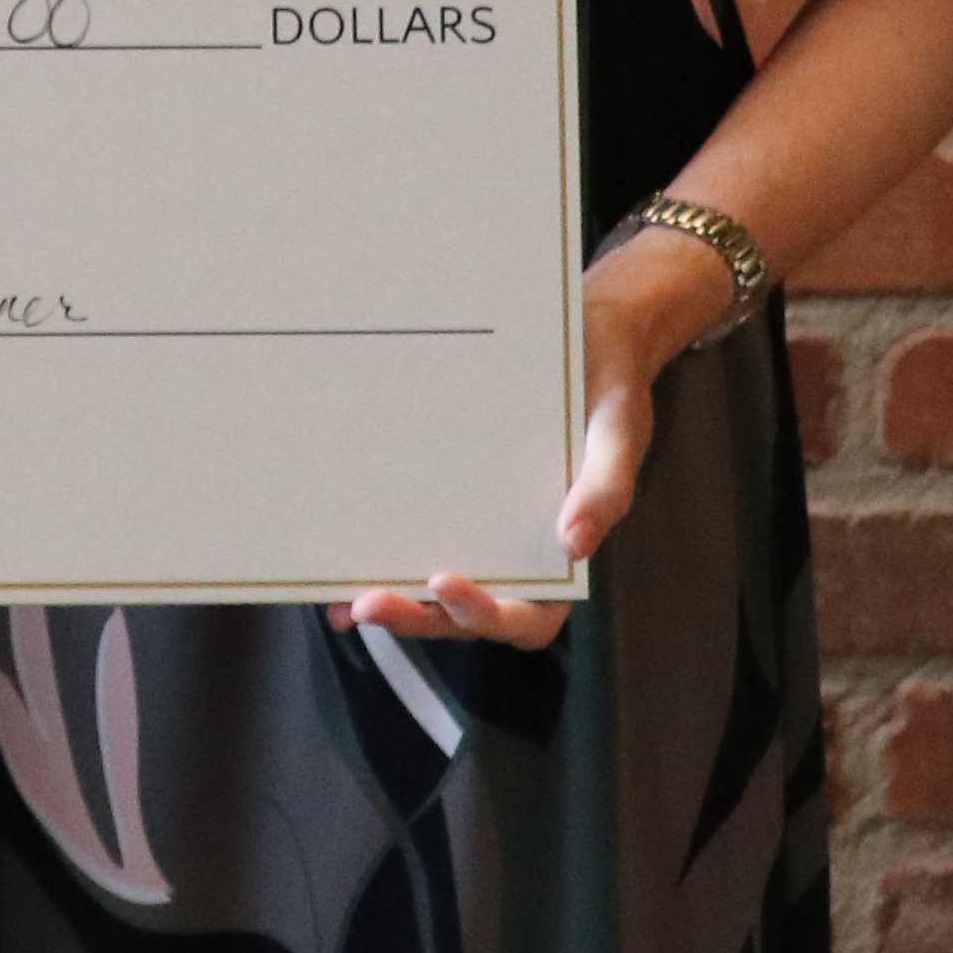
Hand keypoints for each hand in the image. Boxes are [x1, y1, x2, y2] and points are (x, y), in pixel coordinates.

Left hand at [326, 221, 747, 656]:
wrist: (587, 335)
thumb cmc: (606, 388)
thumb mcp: (617, 431)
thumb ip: (604, 487)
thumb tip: (575, 544)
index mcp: (562, 554)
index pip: (528, 617)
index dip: (485, 614)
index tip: (446, 581)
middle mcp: (515, 554)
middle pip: (465, 615)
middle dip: (418, 617)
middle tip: (368, 605)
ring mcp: (476, 530)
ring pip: (430, 591)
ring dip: (391, 601)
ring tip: (342, 603)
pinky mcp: (445, 497)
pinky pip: (411, 535)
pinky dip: (377, 554)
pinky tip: (335, 553)